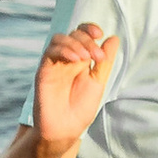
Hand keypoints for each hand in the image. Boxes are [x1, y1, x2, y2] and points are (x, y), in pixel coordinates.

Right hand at [32, 25, 119, 153]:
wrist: (65, 129)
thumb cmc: (81, 109)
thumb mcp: (98, 82)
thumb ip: (104, 62)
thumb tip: (113, 38)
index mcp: (80, 60)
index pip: (82, 34)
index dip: (89, 28)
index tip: (100, 34)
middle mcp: (66, 59)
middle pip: (73, 34)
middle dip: (87, 40)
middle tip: (97, 56)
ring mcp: (54, 64)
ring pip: (59, 39)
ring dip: (75, 43)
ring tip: (86, 58)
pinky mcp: (44, 71)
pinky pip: (50, 52)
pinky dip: (63, 51)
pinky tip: (76, 60)